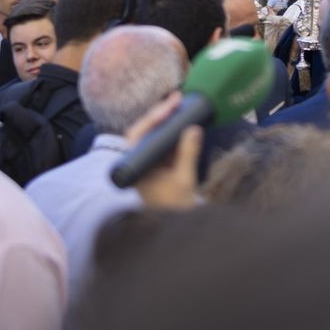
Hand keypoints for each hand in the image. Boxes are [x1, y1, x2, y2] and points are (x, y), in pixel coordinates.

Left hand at [122, 92, 201, 211]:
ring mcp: (146, 164)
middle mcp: (137, 163)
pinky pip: (162, 144)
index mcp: (135, 167)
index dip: (153, 118)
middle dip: (159, 114)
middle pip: (144, 131)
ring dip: (166, 122)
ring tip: (180, 104)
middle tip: (177, 99)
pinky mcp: (156, 166)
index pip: (138, 135)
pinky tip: (183, 122)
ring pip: (152, 136)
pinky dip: (171, 133)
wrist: (175, 230)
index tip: (169, 107)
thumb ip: (187, 154)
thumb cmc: (174, 208)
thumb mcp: (183, 181)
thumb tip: (194, 129)